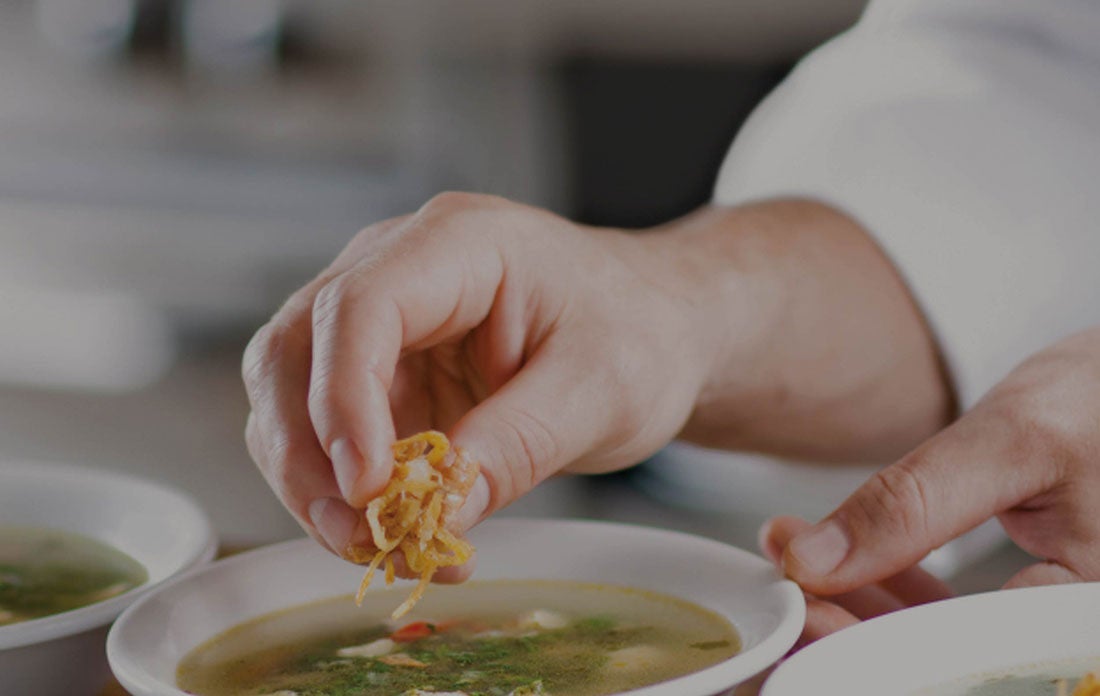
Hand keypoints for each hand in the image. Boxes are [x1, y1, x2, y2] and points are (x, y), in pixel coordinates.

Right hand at [241, 193, 718, 567]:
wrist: (655, 330)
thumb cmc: (639, 332)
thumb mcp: (601, 389)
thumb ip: (520, 444)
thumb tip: (440, 512)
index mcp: (458, 243)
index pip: (361, 305)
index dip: (344, 397)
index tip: (367, 484)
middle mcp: (398, 268)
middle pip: (297, 349)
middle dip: (307, 452)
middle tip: (357, 535)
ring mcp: (383, 323)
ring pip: (292, 395)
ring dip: (311, 480)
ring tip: (376, 547)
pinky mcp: (383, 374)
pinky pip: (329, 432)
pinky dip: (341, 490)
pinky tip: (390, 535)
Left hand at [760, 327, 1099, 645]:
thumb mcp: (1012, 441)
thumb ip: (914, 505)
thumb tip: (811, 560)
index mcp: (1085, 622)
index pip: (955, 660)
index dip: (863, 645)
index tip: (800, 602)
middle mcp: (1068, 642)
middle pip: (936, 667)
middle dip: (849, 628)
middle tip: (788, 579)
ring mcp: (1044, 630)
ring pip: (934, 649)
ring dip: (859, 607)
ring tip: (799, 555)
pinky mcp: (1025, 608)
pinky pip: (949, 622)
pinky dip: (892, 594)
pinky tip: (842, 558)